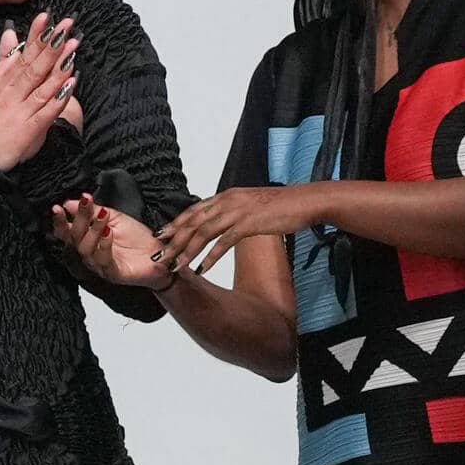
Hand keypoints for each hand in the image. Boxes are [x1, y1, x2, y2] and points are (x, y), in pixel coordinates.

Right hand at [0, 14, 80, 170]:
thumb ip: (3, 63)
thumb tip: (10, 35)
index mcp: (0, 84)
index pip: (21, 56)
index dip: (35, 37)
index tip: (47, 18)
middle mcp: (9, 95)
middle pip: (33, 67)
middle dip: (51, 46)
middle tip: (67, 26)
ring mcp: (19, 113)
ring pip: (41, 86)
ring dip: (58, 67)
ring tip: (72, 48)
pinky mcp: (27, 132)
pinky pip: (46, 113)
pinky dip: (58, 98)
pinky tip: (71, 84)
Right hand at [51, 195, 162, 287]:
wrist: (161, 254)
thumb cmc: (138, 239)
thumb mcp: (115, 218)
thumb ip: (95, 211)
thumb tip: (71, 202)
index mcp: (88, 241)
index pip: (67, 232)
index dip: (60, 221)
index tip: (59, 206)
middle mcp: (91, 255)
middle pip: (75, 239)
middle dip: (78, 219)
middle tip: (85, 203)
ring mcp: (100, 266)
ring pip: (86, 250)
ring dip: (93, 230)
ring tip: (104, 216)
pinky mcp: (114, 274)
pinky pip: (103, 261)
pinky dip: (104, 245)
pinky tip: (109, 232)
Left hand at [150, 184, 317, 277]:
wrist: (304, 201)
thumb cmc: (281, 205)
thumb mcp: (250, 204)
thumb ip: (233, 211)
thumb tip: (221, 222)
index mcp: (226, 196)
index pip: (193, 210)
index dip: (176, 224)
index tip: (161, 236)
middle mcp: (227, 201)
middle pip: (193, 222)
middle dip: (174, 240)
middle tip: (160, 255)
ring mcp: (237, 211)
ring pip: (203, 232)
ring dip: (187, 251)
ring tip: (176, 266)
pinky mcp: (248, 223)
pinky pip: (224, 241)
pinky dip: (211, 256)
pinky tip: (202, 268)